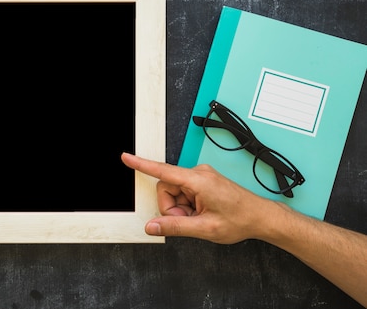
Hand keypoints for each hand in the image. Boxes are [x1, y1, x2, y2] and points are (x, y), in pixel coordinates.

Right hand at [121, 153, 275, 243]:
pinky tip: (201, 213)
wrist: (260, 217)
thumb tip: (152, 226)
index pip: (163, 171)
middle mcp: (198, 174)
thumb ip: (175, 227)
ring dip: (180, 208)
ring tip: (198, 218)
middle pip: (166, 187)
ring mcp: (201, 177)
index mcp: (198, 181)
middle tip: (187, 220)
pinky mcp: (203, 182)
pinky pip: (183, 192)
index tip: (126, 157)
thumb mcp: (204, 228)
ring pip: (174, 192)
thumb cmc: (240, 219)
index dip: (141, 165)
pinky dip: (187, 206)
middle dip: (171, 207)